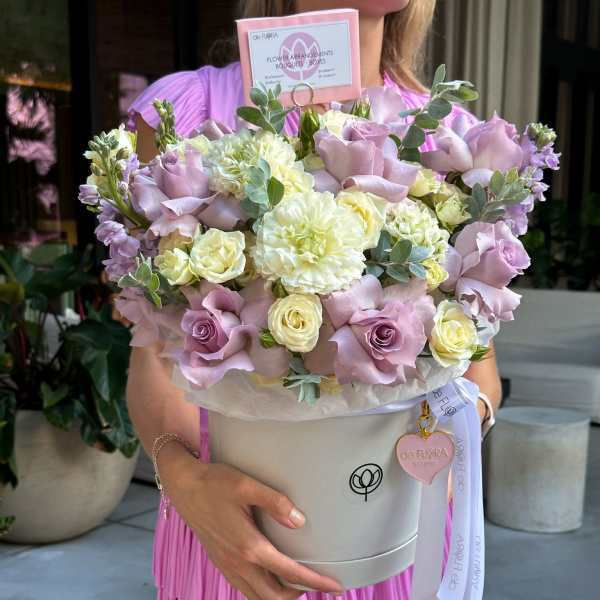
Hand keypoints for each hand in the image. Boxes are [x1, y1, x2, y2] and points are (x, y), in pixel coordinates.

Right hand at [158, 443, 344, 599]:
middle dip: (298, 594)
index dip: (314, 582)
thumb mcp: (247, 486)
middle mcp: (238, 562)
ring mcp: (227, 565)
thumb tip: (299, 521)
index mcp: (248, 546)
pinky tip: (270, 574)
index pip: (289, 572)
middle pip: (273, 597)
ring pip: (257, 596)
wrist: (184, 487)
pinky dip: (262, 589)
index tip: (334, 586)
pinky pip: (245, 587)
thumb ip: (275, 502)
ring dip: (279, 595)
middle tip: (317, 583)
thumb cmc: (214, 483)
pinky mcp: (221, 561)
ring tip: (297, 581)